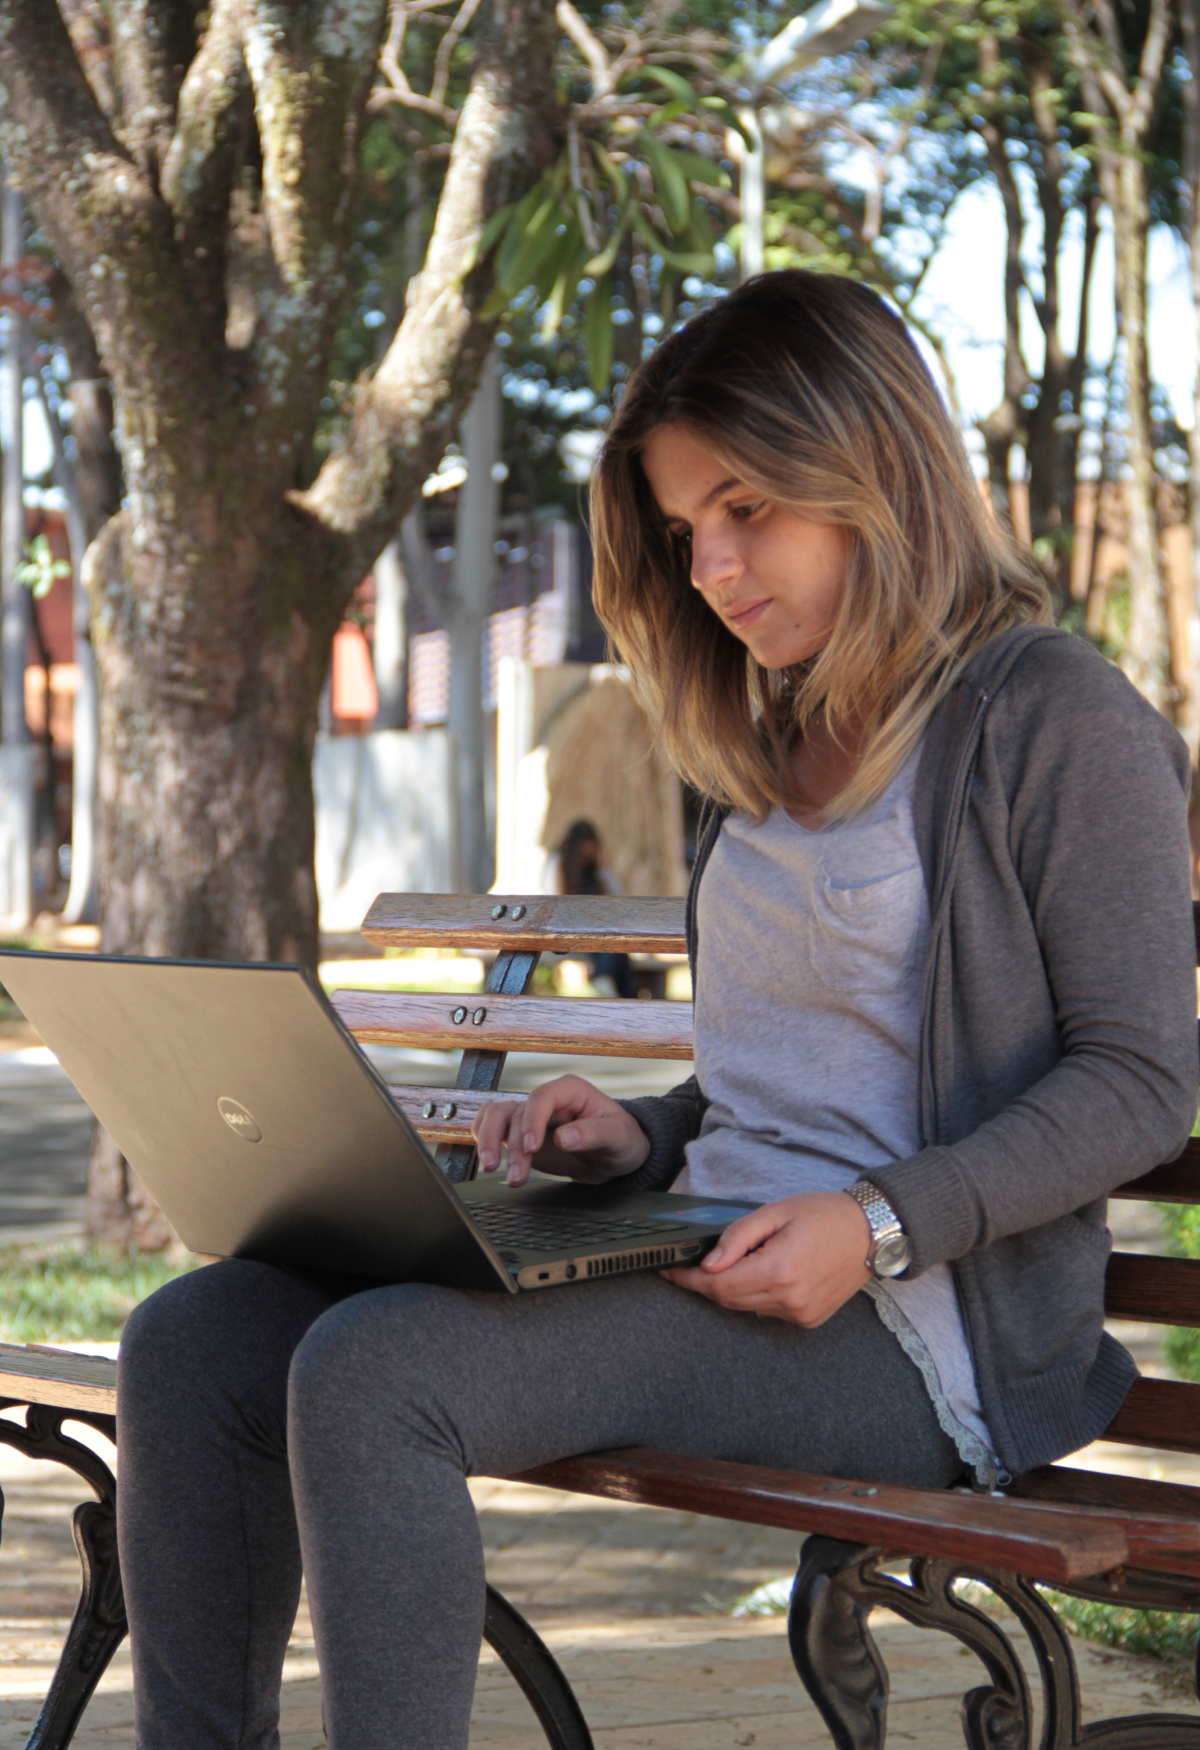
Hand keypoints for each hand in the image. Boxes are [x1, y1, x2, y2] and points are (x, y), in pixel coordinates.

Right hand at [472, 1075, 650, 1187]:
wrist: (615, 1155)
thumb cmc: (621, 1139)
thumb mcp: (617, 1136)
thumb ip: (592, 1134)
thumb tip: (563, 1138)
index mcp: (570, 1090)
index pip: (541, 1098)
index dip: (531, 1121)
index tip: (532, 1148)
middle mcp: (547, 1099)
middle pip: (514, 1111)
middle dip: (510, 1143)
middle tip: (515, 1174)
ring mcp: (531, 1115)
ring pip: (496, 1116)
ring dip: (490, 1142)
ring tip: (491, 1169)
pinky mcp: (521, 1132)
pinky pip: (493, 1126)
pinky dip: (484, 1138)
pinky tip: (487, 1158)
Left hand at [662, 1191, 872, 1326]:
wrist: (871, 1233)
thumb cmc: (825, 1215)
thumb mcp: (776, 1212)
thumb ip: (738, 1237)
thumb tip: (708, 1264)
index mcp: (780, 1270)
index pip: (719, 1285)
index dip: (688, 1280)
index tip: (668, 1270)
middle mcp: (789, 1299)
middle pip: (729, 1300)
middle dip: (705, 1284)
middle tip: (690, 1265)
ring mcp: (800, 1314)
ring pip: (746, 1307)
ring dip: (731, 1289)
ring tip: (735, 1262)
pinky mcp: (808, 1319)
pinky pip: (767, 1310)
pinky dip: (755, 1295)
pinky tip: (762, 1273)